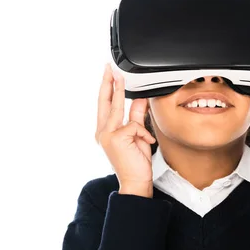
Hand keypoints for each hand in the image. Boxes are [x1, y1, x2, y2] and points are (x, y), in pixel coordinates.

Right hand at [95, 63, 155, 196]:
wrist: (135, 182)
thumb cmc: (135, 163)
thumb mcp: (137, 136)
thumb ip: (137, 117)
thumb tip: (140, 99)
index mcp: (105, 131)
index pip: (105, 105)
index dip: (107, 88)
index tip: (109, 74)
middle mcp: (103, 132)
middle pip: (105, 102)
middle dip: (107, 82)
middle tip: (109, 68)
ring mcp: (107, 135)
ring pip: (116, 107)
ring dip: (119, 90)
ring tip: (120, 76)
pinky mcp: (116, 138)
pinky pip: (134, 125)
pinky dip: (143, 132)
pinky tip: (146, 143)